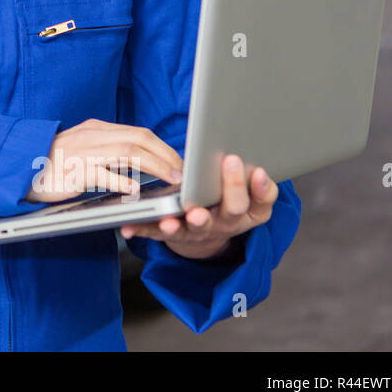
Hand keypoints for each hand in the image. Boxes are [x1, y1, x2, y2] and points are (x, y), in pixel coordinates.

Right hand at [25, 119, 183, 202]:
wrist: (16, 169)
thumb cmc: (51, 165)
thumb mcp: (81, 151)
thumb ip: (106, 151)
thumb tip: (137, 160)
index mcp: (95, 130)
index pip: (138, 133)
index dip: (164, 147)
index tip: (180, 163)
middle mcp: (91, 136)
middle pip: (139, 139)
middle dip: (166, 155)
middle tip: (183, 172)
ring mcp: (81, 152)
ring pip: (127, 152)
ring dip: (155, 166)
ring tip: (171, 179)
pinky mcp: (71, 171)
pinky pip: (101, 173)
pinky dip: (121, 180)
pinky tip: (135, 189)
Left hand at [119, 154, 277, 259]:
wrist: (206, 236)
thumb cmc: (224, 202)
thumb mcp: (244, 195)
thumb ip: (247, 178)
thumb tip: (245, 155)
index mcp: (247, 212)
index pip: (260, 202)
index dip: (262, 188)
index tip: (259, 170)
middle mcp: (226, 222)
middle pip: (233, 210)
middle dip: (231, 189)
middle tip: (228, 165)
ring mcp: (200, 231)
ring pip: (196, 227)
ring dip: (189, 220)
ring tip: (180, 214)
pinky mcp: (173, 235)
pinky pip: (156, 233)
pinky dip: (142, 229)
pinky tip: (128, 226)